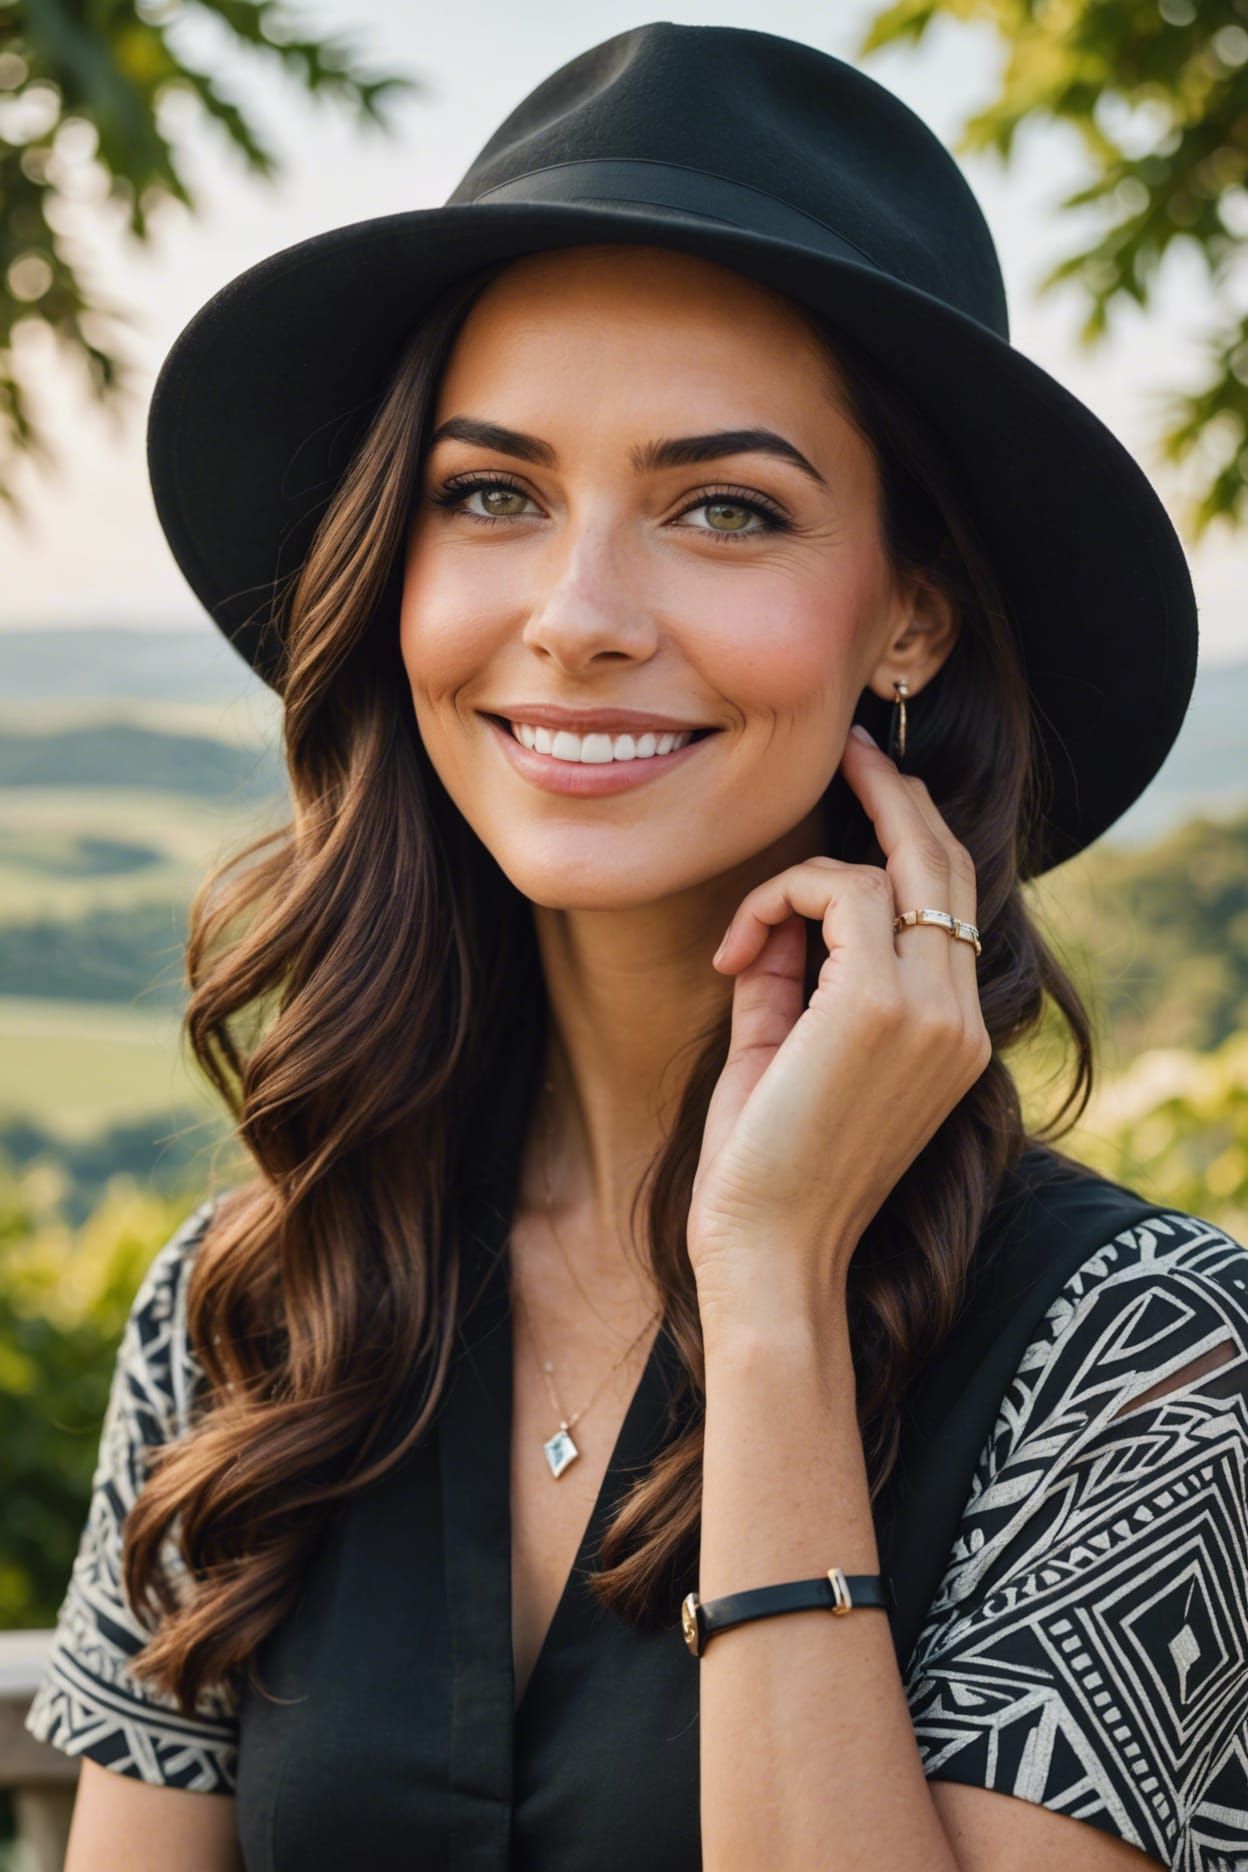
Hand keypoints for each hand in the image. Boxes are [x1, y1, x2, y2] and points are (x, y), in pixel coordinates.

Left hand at [688, 724, 991, 1328]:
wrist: (767, 1255)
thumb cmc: (767, 1169)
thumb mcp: (784, 1053)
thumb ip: (793, 977)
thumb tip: (778, 914)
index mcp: (954, 1034)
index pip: (950, 904)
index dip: (912, 836)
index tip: (862, 787)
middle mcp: (962, 1016)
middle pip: (945, 863)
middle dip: (894, 794)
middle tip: (851, 744)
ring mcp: (934, 1009)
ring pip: (886, 871)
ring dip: (797, 882)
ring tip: (738, 945)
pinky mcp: (882, 1003)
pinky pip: (838, 890)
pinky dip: (777, 899)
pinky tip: (733, 955)